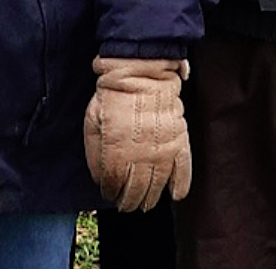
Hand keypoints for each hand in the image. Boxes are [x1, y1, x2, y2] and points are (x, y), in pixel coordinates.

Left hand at [83, 57, 191, 212]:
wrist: (141, 71)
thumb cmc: (113, 94)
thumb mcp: (92, 119)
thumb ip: (94, 152)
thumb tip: (98, 177)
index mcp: (118, 151)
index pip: (114, 184)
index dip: (110, 191)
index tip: (108, 193)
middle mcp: (141, 156)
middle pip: (136, 191)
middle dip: (128, 201)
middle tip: (125, 205)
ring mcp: (162, 150)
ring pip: (157, 186)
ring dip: (150, 199)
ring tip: (144, 205)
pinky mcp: (178, 141)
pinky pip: (183, 171)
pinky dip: (181, 186)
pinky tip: (175, 196)